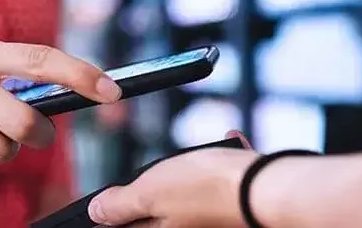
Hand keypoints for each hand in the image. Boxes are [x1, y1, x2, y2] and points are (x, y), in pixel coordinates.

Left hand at [88, 131, 256, 227]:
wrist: (265, 187)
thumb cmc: (209, 190)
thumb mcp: (149, 192)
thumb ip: (119, 205)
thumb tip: (97, 213)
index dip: (113, 211)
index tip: (111, 197)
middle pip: (156, 211)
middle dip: (153, 186)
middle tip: (158, 170)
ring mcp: (210, 218)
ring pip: (189, 192)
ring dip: (189, 168)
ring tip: (194, 155)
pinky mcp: (232, 203)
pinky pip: (220, 180)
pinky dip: (220, 162)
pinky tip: (226, 144)